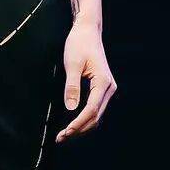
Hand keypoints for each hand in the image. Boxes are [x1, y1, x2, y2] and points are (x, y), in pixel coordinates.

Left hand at [57, 17, 115, 142]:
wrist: (87, 31)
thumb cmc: (79, 44)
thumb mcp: (72, 64)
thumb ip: (72, 86)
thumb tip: (70, 109)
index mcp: (103, 82)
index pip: (91, 110)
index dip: (77, 124)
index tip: (64, 133)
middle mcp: (109, 87)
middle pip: (95, 116)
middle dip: (79, 129)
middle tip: (60, 138)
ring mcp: (107, 89)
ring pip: (96, 115)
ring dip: (82, 126)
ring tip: (64, 134)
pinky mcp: (102, 88)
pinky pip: (95, 108)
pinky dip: (84, 118)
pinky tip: (72, 124)